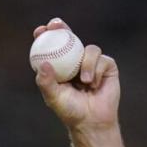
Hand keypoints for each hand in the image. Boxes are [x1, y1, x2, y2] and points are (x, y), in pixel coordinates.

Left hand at [33, 18, 119, 133]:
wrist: (92, 120)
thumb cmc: (70, 110)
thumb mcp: (54, 97)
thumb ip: (46, 82)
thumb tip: (43, 63)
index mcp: (60, 66)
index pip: (51, 46)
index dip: (46, 35)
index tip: (39, 31)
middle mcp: (75, 61)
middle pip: (69, 37)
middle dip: (62, 28)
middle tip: (56, 26)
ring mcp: (91, 62)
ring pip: (89, 49)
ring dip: (86, 63)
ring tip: (84, 81)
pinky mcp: (107, 65)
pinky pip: (102, 59)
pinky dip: (96, 71)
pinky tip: (94, 85)